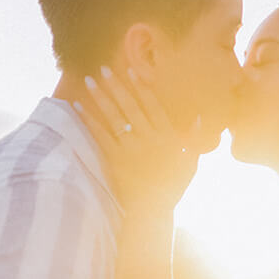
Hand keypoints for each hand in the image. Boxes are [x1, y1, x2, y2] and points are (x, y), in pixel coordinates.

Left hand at [77, 65, 199, 214]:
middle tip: (103, 69)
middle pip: (130, 106)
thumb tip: (199, 116)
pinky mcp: (115, 159)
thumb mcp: (191, 162)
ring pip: (114, 117)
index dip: (142, 87)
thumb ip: (194, 139)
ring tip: (90, 81)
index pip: (153, 105)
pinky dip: (90, 120)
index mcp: (167, 136)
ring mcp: (131, 148)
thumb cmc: (173, 187)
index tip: (131, 71)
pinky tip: (80, 107)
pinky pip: (101, 135)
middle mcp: (149, 138)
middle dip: (116, 86)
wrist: (153, 210)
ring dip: (101, 97)